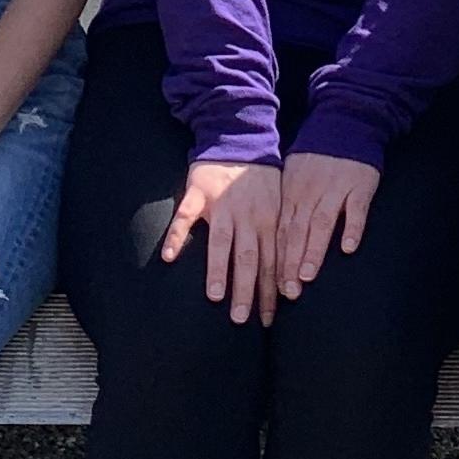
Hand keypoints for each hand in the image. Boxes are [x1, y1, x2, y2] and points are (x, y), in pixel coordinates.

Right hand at [161, 158, 280, 324]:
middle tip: (241, 318)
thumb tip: (288, 277)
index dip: (270, 291)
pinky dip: (177, 235)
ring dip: (218, 269)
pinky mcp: (198, 192)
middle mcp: (247, 215)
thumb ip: (278, 237)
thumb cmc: (261, 178)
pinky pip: (185, 215)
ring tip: (215, 296)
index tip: (268, 320)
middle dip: (246, 289)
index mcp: (269, 220)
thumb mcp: (278, 205)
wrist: (239, 138)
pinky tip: (170, 256)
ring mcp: (222, 204)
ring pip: (221, 240)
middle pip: (248, 257)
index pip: (271, 262)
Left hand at [278, 151, 378, 297]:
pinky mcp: (360, 186)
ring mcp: (335, 189)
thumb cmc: (315, 158)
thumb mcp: (291, 177)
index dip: (276, 259)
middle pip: (297, 232)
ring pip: (321, 223)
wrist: (344, 124)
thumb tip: (264, 239)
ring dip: (313, 250)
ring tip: (307, 275)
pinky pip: (356, 210)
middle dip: (290, 263)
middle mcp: (310, 193)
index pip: (280, 231)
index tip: (272, 287)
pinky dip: (352, 228)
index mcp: (291, 193)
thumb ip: (283, 207)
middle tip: (287, 291)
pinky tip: (348, 248)